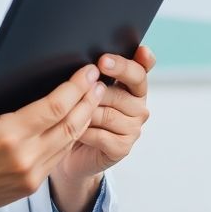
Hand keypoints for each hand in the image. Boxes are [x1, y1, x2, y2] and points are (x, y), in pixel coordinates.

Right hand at [0, 47, 105, 211]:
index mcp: (5, 136)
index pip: (55, 107)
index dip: (75, 87)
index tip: (86, 71)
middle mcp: (24, 158)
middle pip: (72, 124)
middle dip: (88, 100)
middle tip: (98, 80)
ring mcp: (30, 176)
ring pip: (69, 143)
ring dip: (85, 118)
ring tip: (93, 98)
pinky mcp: (30, 187)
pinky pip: (59, 158)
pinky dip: (71, 138)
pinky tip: (75, 123)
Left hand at [49, 44, 154, 211]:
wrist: (70, 152)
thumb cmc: (78, 114)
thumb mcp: (85, 90)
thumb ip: (94, 75)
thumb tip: (85, 65)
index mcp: (134, 86)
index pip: (140, 70)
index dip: (127, 64)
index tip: (106, 59)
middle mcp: (139, 106)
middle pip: (123, 92)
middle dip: (98, 88)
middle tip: (83, 84)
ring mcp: (133, 128)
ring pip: (108, 114)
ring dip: (87, 113)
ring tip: (70, 112)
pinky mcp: (123, 147)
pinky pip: (101, 135)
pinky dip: (85, 133)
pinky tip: (74, 132)